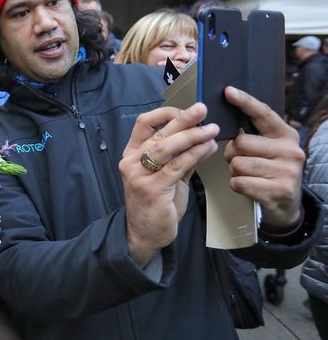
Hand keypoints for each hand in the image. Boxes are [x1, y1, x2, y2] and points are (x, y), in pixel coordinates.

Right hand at [120, 103, 218, 266]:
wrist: (145, 234)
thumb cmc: (156, 204)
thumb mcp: (166, 176)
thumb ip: (180, 158)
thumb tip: (202, 138)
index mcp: (132, 154)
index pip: (144, 124)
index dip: (165, 114)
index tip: (185, 111)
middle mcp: (131, 162)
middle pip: (158, 133)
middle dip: (183, 119)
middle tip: (202, 109)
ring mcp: (139, 176)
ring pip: (167, 148)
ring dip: (192, 136)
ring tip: (212, 129)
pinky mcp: (152, 189)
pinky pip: (177, 166)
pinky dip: (195, 154)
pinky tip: (208, 148)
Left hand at [223, 86, 303, 228]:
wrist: (287, 204)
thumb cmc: (269, 170)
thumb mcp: (268, 148)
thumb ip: (253, 133)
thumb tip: (223, 119)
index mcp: (285, 134)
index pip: (262, 114)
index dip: (244, 102)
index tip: (228, 91)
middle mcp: (290, 150)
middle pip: (240, 142)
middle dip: (232, 153)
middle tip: (241, 160)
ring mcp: (287, 171)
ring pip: (238, 163)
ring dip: (234, 170)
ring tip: (248, 174)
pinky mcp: (279, 190)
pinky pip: (239, 182)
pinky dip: (237, 185)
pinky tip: (250, 186)